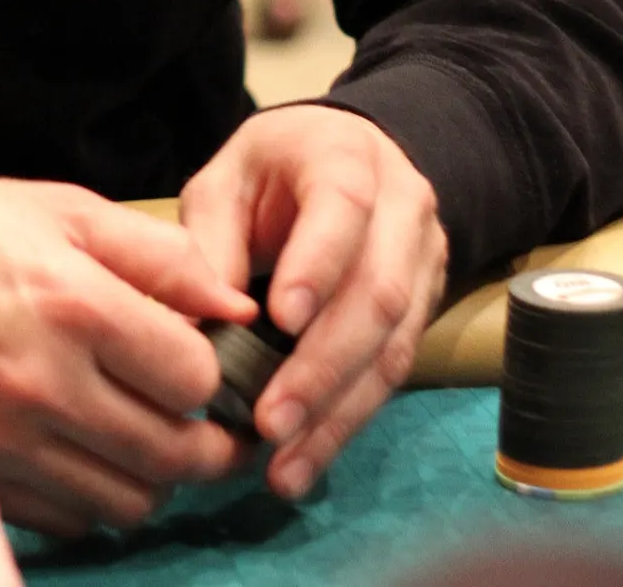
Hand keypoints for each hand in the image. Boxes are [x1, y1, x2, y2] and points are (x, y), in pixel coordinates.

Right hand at [0, 171, 255, 536]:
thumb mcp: (53, 207)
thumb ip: (155, 253)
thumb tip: (235, 302)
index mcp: (72, 302)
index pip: (195, 376)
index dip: (215, 370)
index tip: (204, 358)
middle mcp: (44, 382)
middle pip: (174, 455)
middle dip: (205, 442)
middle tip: (206, 422)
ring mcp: (8, 440)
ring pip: (127, 501)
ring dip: (152, 477)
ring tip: (144, 435)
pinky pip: (68, 521)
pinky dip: (91, 497)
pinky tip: (84, 452)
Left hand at [179, 105, 447, 499]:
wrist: (343, 158)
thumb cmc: (272, 171)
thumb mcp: (226, 181)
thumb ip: (212, 242)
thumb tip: (196, 328)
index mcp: (345, 157)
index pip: (342, 206)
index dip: (316, 264)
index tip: (279, 320)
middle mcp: (402, 207)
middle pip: (378, 292)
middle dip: (322, 366)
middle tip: (268, 421)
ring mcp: (423, 261)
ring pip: (393, 345)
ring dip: (337, 412)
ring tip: (286, 465)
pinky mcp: (426, 309)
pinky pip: (395, 372)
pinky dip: (348, 419)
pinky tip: (308, 458)